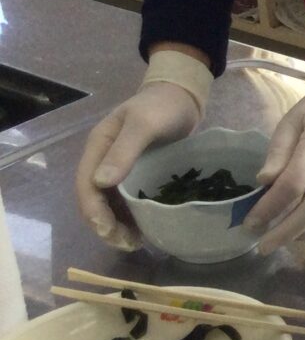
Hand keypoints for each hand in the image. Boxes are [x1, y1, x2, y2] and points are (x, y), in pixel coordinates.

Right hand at [76, 49, 211, 247]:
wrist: (182, 95)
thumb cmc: (163, 106)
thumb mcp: (144, 124)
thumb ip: (124, 151)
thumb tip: (100, 183)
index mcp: (98, 148)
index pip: (85, 186)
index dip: (94, 211)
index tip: (108, 231)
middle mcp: (103, 161)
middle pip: (95, 200)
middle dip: (105, 225)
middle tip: (127, 244)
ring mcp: (119, 169)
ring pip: (110, 205)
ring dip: (118, 225)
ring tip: (136, 243)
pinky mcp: (137, 175)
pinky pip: (127, 201)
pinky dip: (132, 218)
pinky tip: (145, 231)